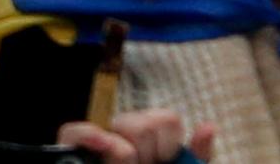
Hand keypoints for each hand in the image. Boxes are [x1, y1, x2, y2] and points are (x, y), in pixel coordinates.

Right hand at [58, 111, 214, 163]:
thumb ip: (196, 157)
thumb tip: (207, 126)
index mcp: (152, 143)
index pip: (165, 119)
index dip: (169, 144)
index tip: (165, 162)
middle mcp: (125, 138)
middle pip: (144, 122)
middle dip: (150, 151)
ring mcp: (99, 144)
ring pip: (117, 125)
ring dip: (126, 153)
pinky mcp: (72, 154)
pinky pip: (73, 131)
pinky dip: (89, 135)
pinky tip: (104, 145)